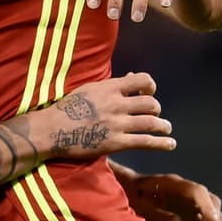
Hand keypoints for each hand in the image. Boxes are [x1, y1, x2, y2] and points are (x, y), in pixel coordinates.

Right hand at [46, 72, 174, 157]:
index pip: (143, 80)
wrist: (51, 130)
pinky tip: (170, 143)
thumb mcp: (89, 90)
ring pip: (152, 122)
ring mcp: (118, 124)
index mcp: (109, 88)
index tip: (148, 94)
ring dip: (164, 126)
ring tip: (166, 128)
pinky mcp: (116, 143)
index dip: (150, 87)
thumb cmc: (67, 108)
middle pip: (151, 103)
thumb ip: (112, 86)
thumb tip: (132, 78)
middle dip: (156, 109)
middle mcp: (116, 104)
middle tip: (154, 114)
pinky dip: (162, 143)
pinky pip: (146, 141)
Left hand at [123, 172, 221, 220]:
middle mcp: (188, 190)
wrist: (132, 192)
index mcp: (173, 184)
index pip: (197, 191)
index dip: (207, 205)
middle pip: (213, 203)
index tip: (212, 220)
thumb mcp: (139, 206)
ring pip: (216, 214)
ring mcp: (193, 201)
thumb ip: (156, 215)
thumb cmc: (134, 196)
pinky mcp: (194, 211)